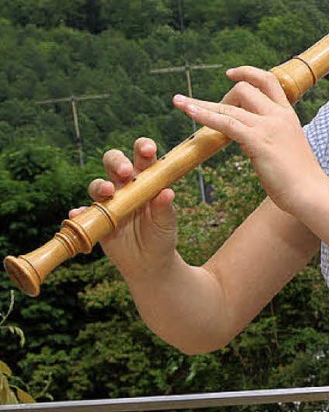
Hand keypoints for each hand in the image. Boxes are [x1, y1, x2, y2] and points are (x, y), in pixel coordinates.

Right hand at [69, 138, 177, 278]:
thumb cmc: (161, 237)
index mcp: (146, 180)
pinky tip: (78, 214)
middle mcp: (125, 186)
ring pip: (97, 184)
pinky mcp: (96, 219)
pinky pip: (84, 213)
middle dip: (117, 162)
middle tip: (125, 172)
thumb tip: (167, 192)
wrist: (148, 263)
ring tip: (107, 192)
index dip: (143, 148)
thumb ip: (164, 208)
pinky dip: (79, 212)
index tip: (148, 151)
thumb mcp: (166, 223)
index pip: (143, 156)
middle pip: (114, 162)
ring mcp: (109, 201)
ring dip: (99, 185)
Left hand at [172, 67, 328, 215]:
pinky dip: (203, 115)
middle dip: (222, 98)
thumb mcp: (289, 150)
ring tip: (178, 102)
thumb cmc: (302, 180)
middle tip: (208, 113)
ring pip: (229, 106)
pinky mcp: (257, 141)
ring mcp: (268, 127)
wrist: (312, 194)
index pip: (268, 80)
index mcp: (287, 115)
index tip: (231, 73)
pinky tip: (188, 111)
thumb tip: (252, 139)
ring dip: (200, 104)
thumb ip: (273, 138)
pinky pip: (225, 123)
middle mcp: (278, 116)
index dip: (248, 72)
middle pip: (244, 89)